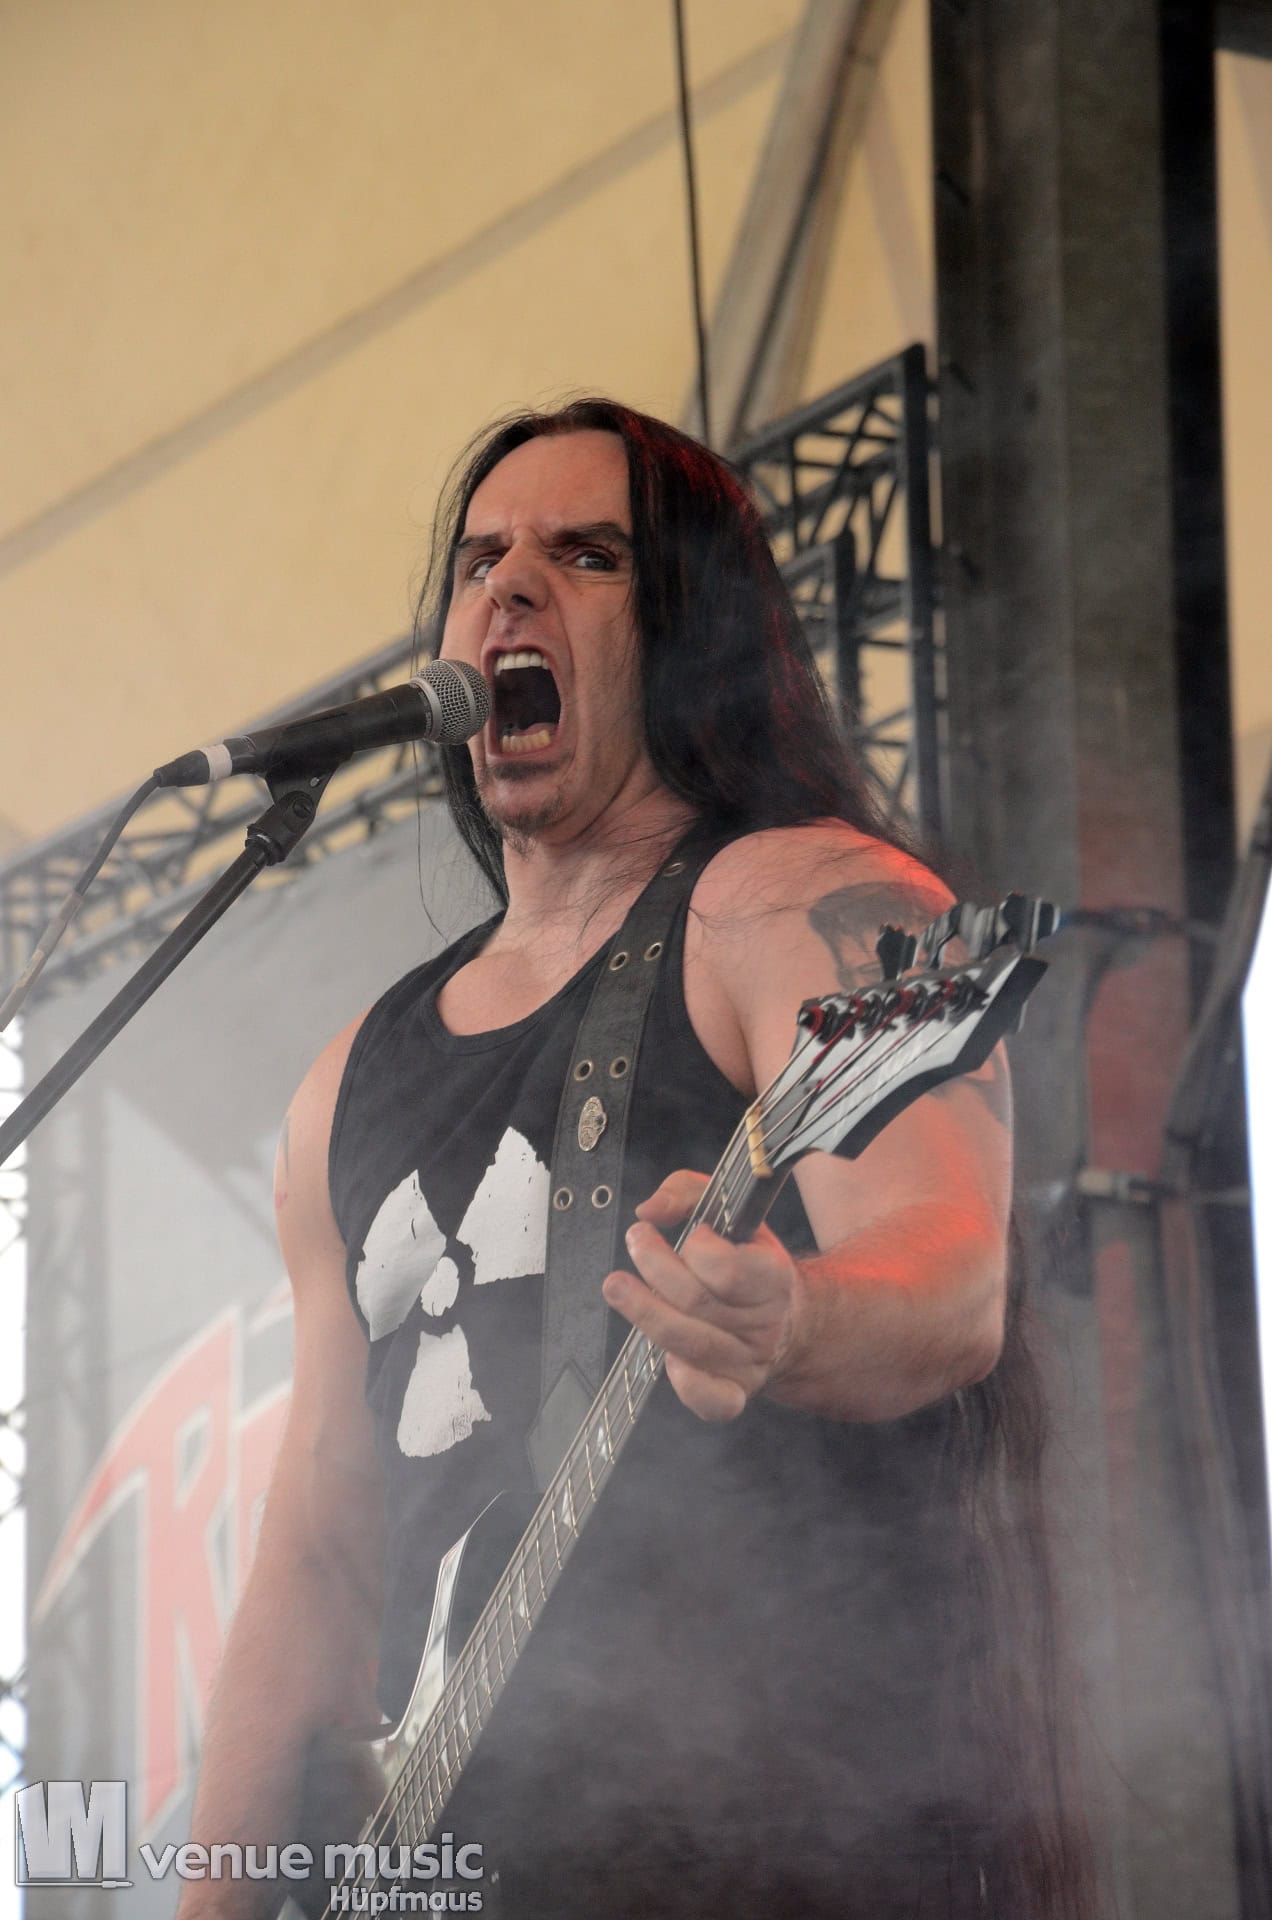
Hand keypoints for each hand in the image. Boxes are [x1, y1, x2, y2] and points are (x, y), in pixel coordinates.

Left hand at [601, 1170, 799, 1421]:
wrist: (788, 1319)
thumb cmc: (749, 1260)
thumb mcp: (730, 1212)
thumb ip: (688, 1192)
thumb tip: (650, 1209)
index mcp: (774, 1278)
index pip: (727, 1270)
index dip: (698, 1249)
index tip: (692, 1233)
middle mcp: (765, 1324)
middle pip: (697, 1303)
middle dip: (656, 1268)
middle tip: (637, 1240)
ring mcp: (749, 1362)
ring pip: (690, 1345)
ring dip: (645, 1314)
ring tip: (617, 1287)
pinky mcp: (735, 1391)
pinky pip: (712, 1400)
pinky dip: (685, 1382)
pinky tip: (664, 1358)